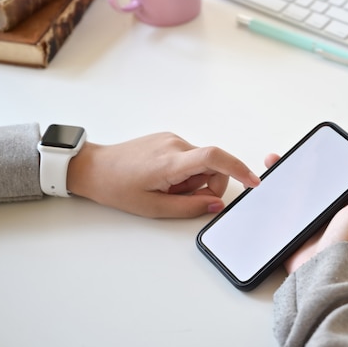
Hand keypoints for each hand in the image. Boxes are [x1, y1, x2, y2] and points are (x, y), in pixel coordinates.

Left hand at [67, 133, 259, 217]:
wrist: (94, 168)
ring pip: (201, 163)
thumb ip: (189, 207)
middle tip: (179, 197)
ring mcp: (172, 139)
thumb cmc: (117, 187)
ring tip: (165, 188)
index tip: (253, 182)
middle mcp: (175, 144)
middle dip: (205, 185)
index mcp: (171, 162)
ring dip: (192, 180)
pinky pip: (190, 157)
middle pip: (212, 165)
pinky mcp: (168, 139)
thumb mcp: (153, 208)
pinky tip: (163, 178)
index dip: (238, 169)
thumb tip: (216, 204)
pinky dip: (184, 172)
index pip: (214, 158)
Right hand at [263, 154, 347, 273]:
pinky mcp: (290, 237)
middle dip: (289, 172)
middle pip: (303, 188)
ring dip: (275, 187)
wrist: (326, 270)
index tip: (303, 151)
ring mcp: (305, 226)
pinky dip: (267, 209)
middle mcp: (324, 216)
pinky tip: (258, 195)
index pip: (328, 179)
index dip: (315, 164)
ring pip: (287, 200)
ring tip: (265, 172)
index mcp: (342, 206)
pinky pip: (276, 220)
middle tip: (275, 160)